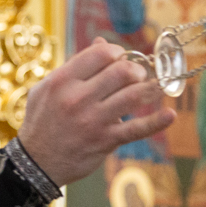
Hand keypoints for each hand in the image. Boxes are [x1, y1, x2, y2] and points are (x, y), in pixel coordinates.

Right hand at [18, 38, 175, 185]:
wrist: (35, 162)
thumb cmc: (41, 120)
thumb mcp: (47, 88)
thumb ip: (74, 65)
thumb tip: (102, 43)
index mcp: (63, 80)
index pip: (101, 54)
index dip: (117, 52)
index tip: (120, 58)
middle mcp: (78, 98)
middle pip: (122, 71)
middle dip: (136, 69)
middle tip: (137, 74)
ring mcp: (94, 120)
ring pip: (134, 95)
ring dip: (150, 87)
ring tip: (153, 86)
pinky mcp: (105, 141)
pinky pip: (136, 129)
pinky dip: (156, 122)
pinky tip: (170, 115)